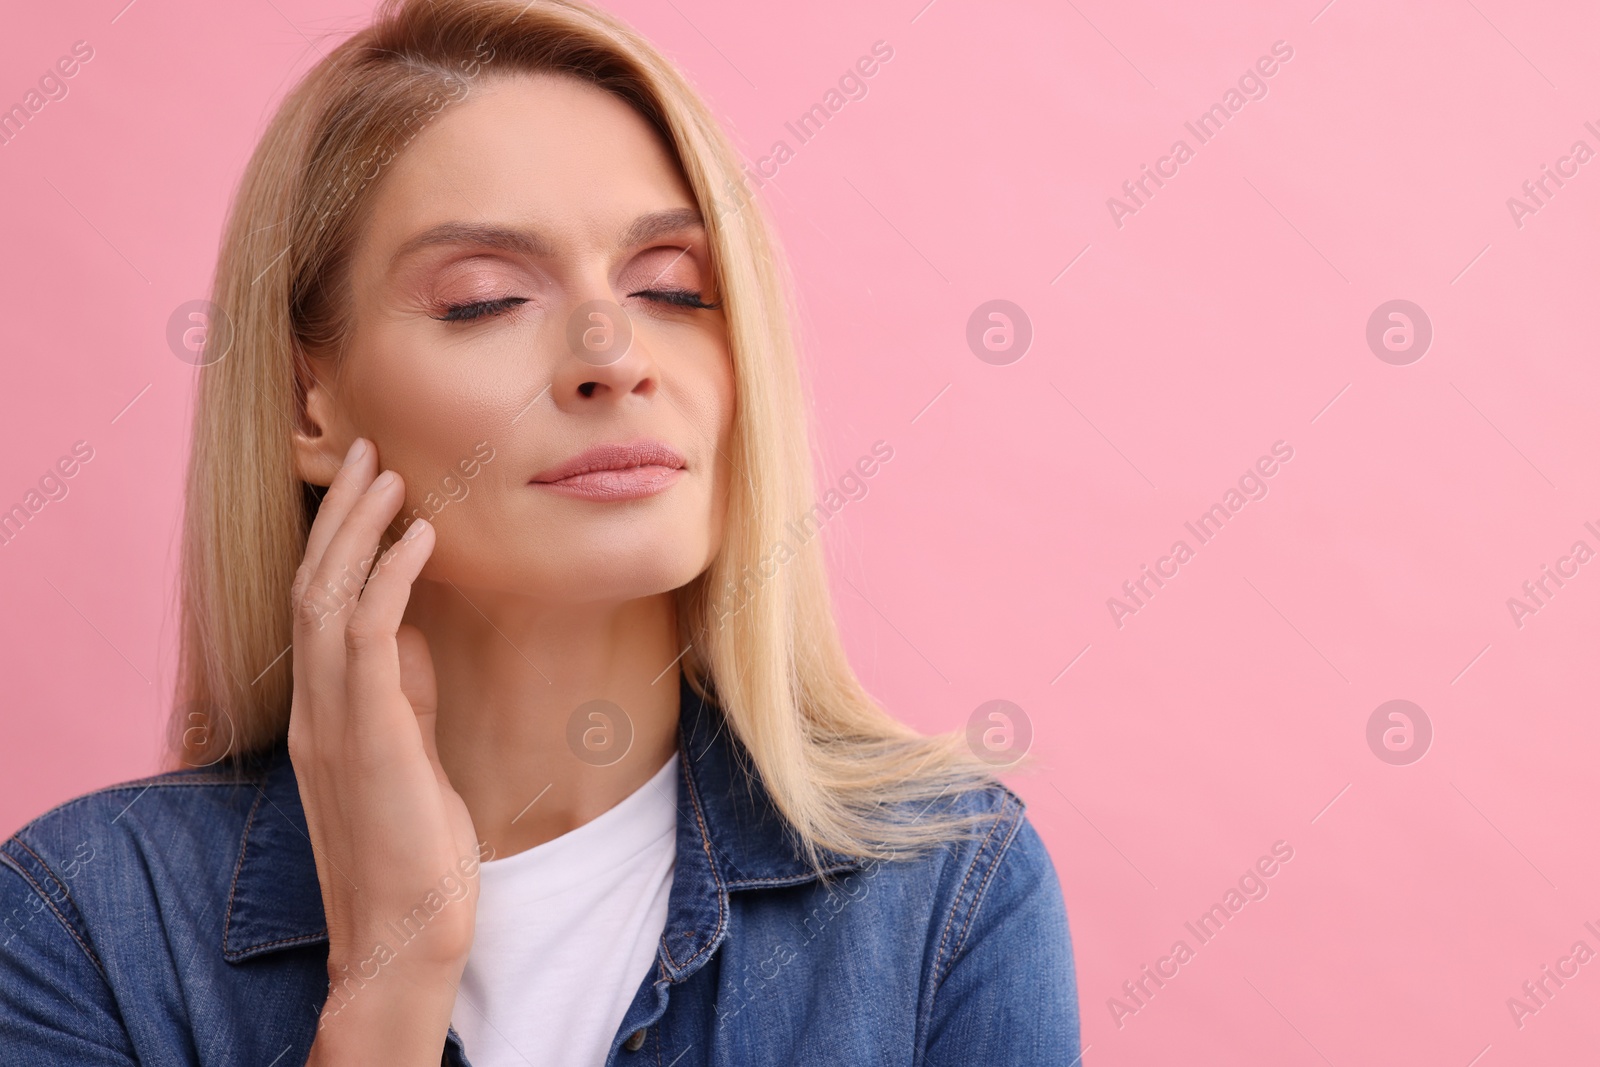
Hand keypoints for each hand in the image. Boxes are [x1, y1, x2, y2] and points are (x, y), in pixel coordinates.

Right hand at [287, 437, 480, 1063]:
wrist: (405, 929)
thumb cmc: (415, 848)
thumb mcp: (408, 755)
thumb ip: (402, 695)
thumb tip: (414, 636)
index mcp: (323, 711)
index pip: (317, 606)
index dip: (338, 542)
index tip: (369, 489)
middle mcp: (315, 707)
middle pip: (312, 585)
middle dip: (340, 515)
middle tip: (369, 453)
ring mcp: (333, 720)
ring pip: (328, 598)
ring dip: (359, 528)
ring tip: (390, 472)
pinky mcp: (368, 734)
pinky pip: (368, 636)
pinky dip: (391, 577)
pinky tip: (420, 537)